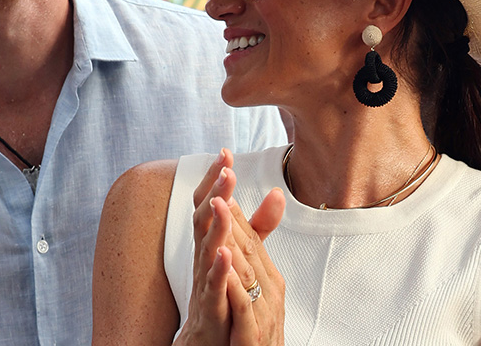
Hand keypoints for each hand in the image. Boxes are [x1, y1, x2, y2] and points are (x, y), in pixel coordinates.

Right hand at [175, 149, 285, 345]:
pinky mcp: (210, 310)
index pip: (210, 204)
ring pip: (206, 249)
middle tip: (225, 168)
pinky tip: (223, 254)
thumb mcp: (242, 254)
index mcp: (212, 244)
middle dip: (214, 191)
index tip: (226, 152)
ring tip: (221, 201)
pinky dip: (217, 270)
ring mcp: (204, 283)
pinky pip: (212, 288)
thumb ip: (258, 226)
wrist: (209, 343)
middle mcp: (204, 258)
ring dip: (215, 224)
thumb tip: (276, 193)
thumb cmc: (223, 297)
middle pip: (205, 218)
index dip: (216, 180)